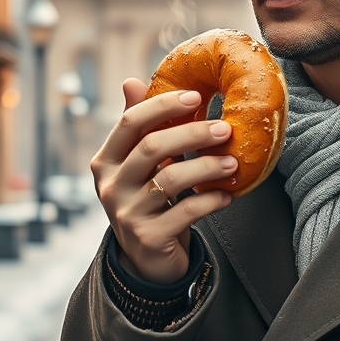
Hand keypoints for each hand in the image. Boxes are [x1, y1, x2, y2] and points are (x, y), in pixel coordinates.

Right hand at [91, 78, 236, 283]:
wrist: (146, 259)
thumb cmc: (148, 200)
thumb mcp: (139, 165)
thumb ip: (139, 128)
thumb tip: (131, 81)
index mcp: (107, 160)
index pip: (130, 122)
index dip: (163, 106)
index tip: (196, 96)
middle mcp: (111, 186)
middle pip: (152, 147)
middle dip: (193, 134)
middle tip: (225, 129)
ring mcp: (127, 213)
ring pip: (171, 179)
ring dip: (208, 167)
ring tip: (233, 162)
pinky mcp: (148, 237)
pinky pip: (185, 211)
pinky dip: (210, 201)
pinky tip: (227, 196)